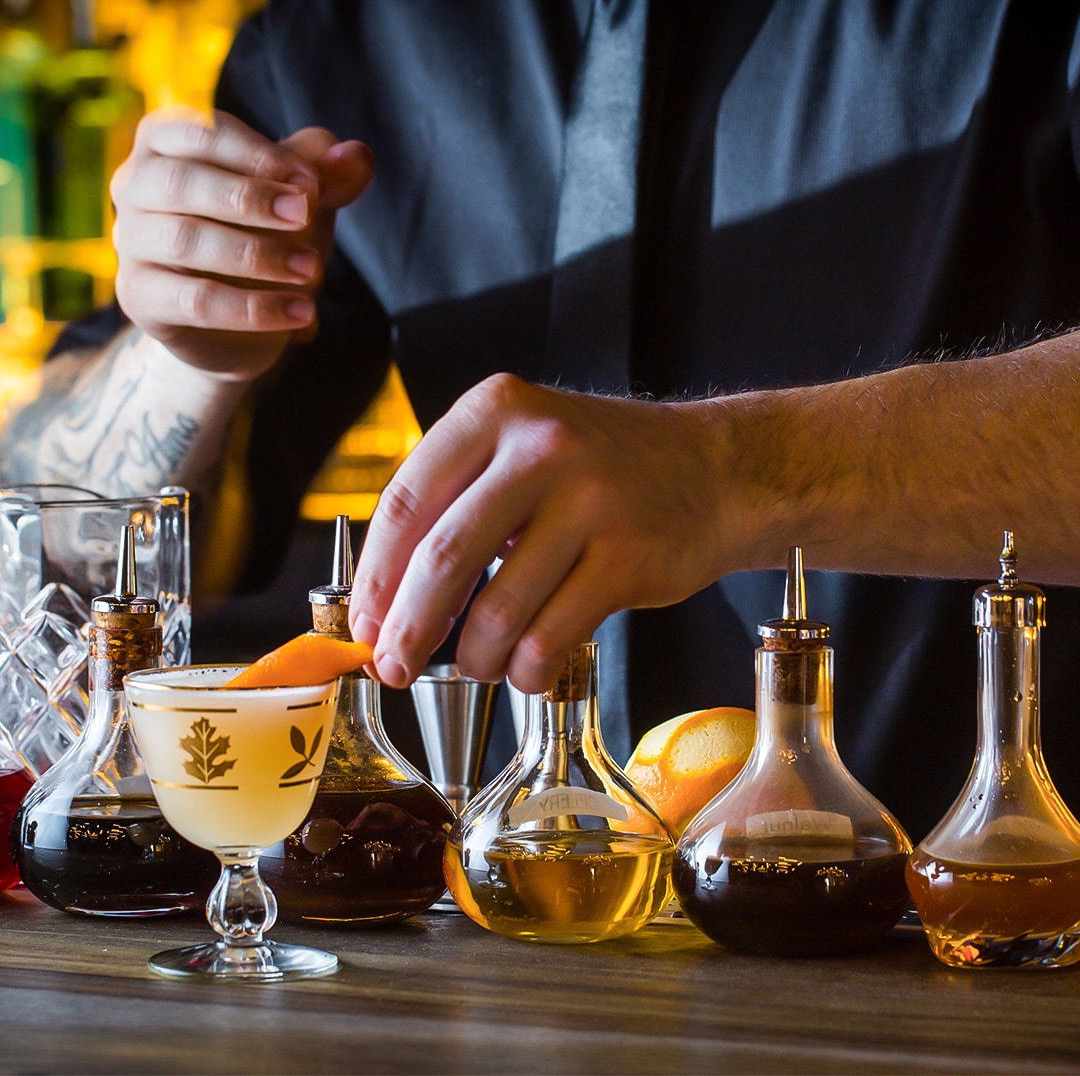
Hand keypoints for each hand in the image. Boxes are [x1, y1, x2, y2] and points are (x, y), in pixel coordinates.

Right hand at [110, 107, 374, 380]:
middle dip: (249, 197)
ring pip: (184, 241)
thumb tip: (357, 156)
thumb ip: (326, 174)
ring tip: (312, 269)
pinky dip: (255, 308)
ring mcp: (129, 243)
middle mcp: (133, 186)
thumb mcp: (300, 199)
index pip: (200, 131)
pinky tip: (303, 314)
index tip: (312, 183)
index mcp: (164, 142)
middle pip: (179, 181)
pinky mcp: (138, 298)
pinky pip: (195, 301)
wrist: (242, 322)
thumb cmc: (266, 235)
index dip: (258, 153)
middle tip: (308, 216)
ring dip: (256, 254)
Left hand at [349, 375, 744, 691]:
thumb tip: (386, 599)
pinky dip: (526, 669)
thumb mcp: (522, 448)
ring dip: (474, 657)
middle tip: (393, 666)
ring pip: (497, 609)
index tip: (364, 623)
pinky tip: (526, 668)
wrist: (715, 470)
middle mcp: (540, 447)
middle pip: (442, 559)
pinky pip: (551, 636)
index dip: (376, 577)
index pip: (407, 502)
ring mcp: (589, 501)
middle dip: (408, 628)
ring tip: (477, 665)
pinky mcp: (627, 557)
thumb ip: (456, 502)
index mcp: (496, 411)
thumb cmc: (602, 470)